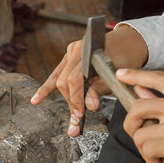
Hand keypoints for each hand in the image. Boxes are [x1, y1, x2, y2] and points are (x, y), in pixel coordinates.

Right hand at [31, 24, 147, 136]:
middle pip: (65, 81)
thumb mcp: (115, 75)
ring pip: (59, 80)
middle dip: (71, 102)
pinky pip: (56, 75)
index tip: (79, 115)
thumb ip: (99, 89)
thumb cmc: (124, 59)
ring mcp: (70, 52)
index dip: (76, 99)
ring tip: (69, 120)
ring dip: (64, 99)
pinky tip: (36, 100)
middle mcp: (76, 49)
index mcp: (88, 51)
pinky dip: (47, 89)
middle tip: (77, 118)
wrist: (127, 42)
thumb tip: (89, 106)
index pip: (74, 79)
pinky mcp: (68, 57)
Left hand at [117, 69, 163, 162]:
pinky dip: (151, 160)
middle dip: (132, 127)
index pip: (159, 78)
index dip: (136, 75)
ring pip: (140, 134)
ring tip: (161, 154)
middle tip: (142, 139)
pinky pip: (148, 150)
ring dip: (145, 150)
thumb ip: (163, 103)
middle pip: (138, 108)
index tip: (121, 74)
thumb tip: (139, 89)